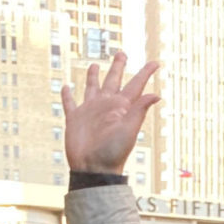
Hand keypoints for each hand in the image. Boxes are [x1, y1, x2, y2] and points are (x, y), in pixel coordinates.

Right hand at [61, 53, 159, 173]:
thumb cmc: (114, 153)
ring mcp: (90, 111)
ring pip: (91, 87)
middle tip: (122, 53)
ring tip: (94, 66)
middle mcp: (106, 105)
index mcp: (122, 106)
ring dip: (93, 76)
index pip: (136, 85)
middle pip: (113, 80)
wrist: (93, 170)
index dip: (146, 73)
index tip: (156, 63)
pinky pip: (70, 103)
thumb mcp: (129, 130)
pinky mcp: (75, 119)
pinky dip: (67, 95)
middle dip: (118, 66)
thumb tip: (157, 94)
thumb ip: (139, 110)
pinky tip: (66, 87)